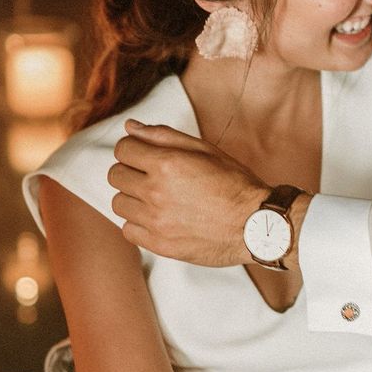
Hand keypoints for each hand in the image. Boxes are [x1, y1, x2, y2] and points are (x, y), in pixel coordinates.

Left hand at [109, 120, 267, 265]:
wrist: (256, 225)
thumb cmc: (235, 185)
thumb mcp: (205, 150)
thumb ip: (164, 136)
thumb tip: (131, 127)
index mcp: (167, 164)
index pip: (123, 149)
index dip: (133, 148)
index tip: (145, 155)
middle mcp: (156, 192)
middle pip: (115, 175)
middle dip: (131, 171)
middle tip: (153, 176)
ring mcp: (156, 221)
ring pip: (118, 203)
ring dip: (133, 197)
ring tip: (157, 198)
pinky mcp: (159, 244)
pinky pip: (127, 229)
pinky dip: (138, 222)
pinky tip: (158, 218)